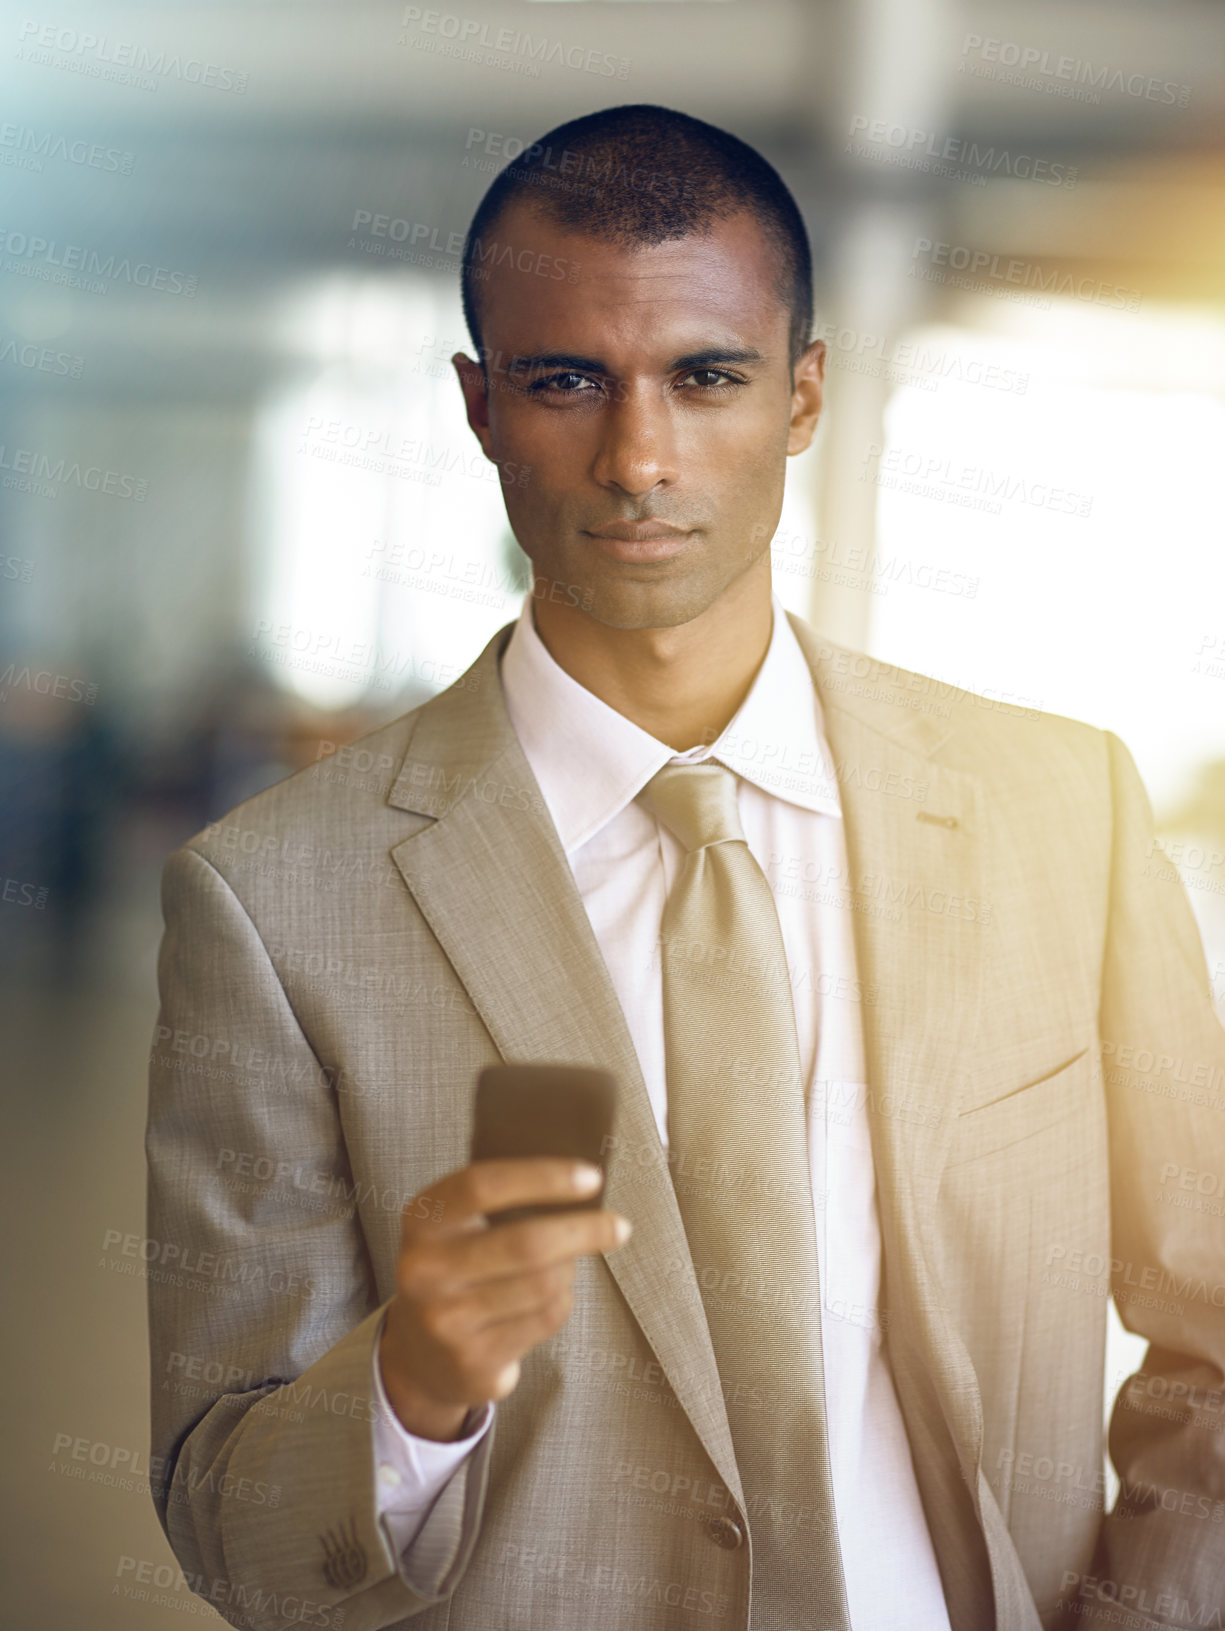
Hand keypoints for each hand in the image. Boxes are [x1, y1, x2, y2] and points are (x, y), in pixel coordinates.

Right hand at [378, 1158, 630, 1440]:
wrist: (422, 1356)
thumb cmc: (458, 1269)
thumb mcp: (456, 1227)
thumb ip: (500, 1200)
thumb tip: (583, 1181)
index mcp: (421, 1221)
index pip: (482, 1186)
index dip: (542, 1178)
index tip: (592, 1177)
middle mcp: (424, 1270)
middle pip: (526, 1242)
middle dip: (584, 1231)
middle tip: (619, 1226)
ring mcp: (446, 1321)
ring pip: (544, 1283)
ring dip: (568, 1270)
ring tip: (563, 1267)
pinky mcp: (473, 1360)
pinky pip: (546, 1318)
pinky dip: (562, 1301)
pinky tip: (550, 1299)